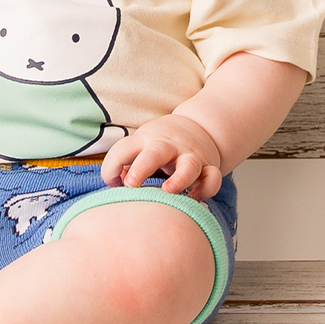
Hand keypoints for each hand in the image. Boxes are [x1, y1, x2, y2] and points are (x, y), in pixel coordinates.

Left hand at [100, 114, 222, 200]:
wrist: (201, 125)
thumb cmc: (160, 143)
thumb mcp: (141, 144)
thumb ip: (126, 163)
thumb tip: (115, 184)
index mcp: (146, 140)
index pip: (123, 149)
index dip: (112, 166)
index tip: (112, 182)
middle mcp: (168, 146)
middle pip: (155, 153)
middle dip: (141, 168)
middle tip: (130, 184)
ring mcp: (190, 155)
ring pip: (189, 165)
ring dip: (179, 179)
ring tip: (168, 191)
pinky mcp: (208, 166)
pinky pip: (212, 177)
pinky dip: (206, 188)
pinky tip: (195, 198)